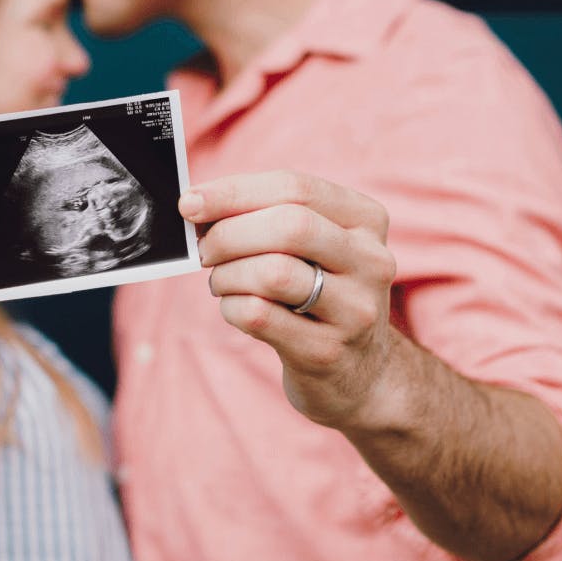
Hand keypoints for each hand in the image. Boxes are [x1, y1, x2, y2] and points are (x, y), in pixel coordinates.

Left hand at [179, 171, 397, 429]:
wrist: (359, 372)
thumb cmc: (317, 292)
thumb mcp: (310, 247)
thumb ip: (264, 216)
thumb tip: (197, 203)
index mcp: (366, 220)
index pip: (294, 188)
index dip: (233, 192)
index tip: (190, 202)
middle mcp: (371, 261)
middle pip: (289, 227)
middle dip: (229, 234)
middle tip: (203, 250)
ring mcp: (355, 310)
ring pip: (273, 273)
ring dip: (227, 274)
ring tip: (220, 281)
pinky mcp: (327, 352)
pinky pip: (260, 316)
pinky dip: (230, 307)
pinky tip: (233, 308)